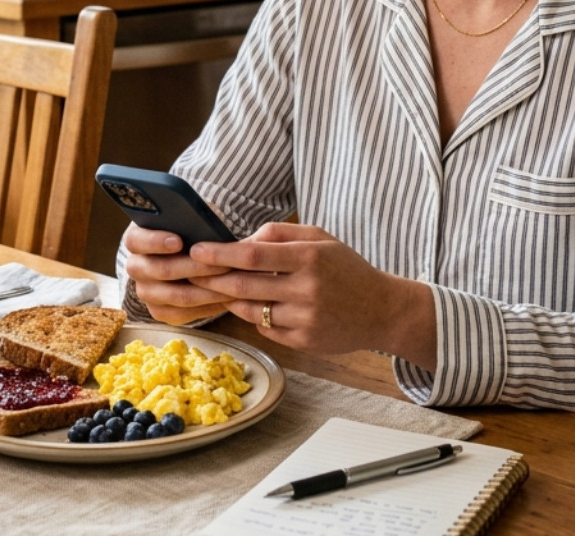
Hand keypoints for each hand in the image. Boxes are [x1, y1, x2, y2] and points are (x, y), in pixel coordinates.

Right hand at [122, 223, 234, 325]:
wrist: (188, 257)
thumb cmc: (190, 233)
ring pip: (174, 295)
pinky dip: (206, 306)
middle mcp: (136, 267)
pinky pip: (181, 313)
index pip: (136, 240)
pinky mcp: (158, 311)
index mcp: (136, 239)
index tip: (179, 241)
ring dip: (207, 289)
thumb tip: (207, 223)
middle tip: (224, 263)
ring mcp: (145, 291)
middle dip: (195, 267)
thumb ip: (193, 219)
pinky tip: (226, 297)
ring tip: (232, 282)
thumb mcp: (189, 220)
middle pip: (160, 270)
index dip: (156, 241)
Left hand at [186, 222, 435, 364]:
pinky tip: (257, 306)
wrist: (383, 310)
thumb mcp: (321, 238)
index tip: (197, 250)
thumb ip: (280, 233)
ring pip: (250, 309)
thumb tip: (242, 241)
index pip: (254, 255)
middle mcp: (307, 289)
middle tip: (191, 272)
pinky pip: (265, 328)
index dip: (221, 254)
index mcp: (310, 257)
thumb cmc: (347, 269)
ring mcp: (305, 318)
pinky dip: (255, 316)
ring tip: (220, 287)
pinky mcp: (304, 341)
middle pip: (245, 284)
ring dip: (231, 298)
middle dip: (213, 278)